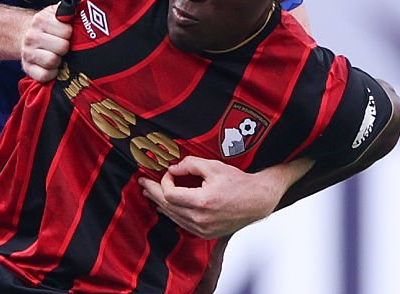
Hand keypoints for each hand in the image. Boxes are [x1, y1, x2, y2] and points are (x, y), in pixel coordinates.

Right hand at [20, 4, 71, 82]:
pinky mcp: (27, 68)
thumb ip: (67, 10)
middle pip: (61, 47)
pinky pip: (44, 75)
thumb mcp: (55, 12)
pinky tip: (54, 67)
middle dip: (66, 48)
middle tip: (64, 46)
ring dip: (59, 61)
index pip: (66, 31)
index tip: (68, 34)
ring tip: (59, 56)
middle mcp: (32, 36)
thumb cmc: (47, 26)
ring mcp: (28, 53)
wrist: (25, 35)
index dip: (70, 33)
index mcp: (41, 20)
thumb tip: (78, 10)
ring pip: (52, 61)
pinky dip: (51, 73)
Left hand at [138, 157, 312, 238]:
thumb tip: (172, 169)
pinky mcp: (206, 234)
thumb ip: (190, 165)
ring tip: (150, 194)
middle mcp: (201, 219)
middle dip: (153, 193)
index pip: (170, 194)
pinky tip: (166, 207)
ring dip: (160, 204)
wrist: (257, 201)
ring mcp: (203, 229)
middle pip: (167, 207)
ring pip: (173, 217)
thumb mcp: (213, 167)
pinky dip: (172, 214)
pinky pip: (182, 224)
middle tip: (142, 183)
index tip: (169, 172)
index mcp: (202, 202)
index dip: (164, 181)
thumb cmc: (238, 182)